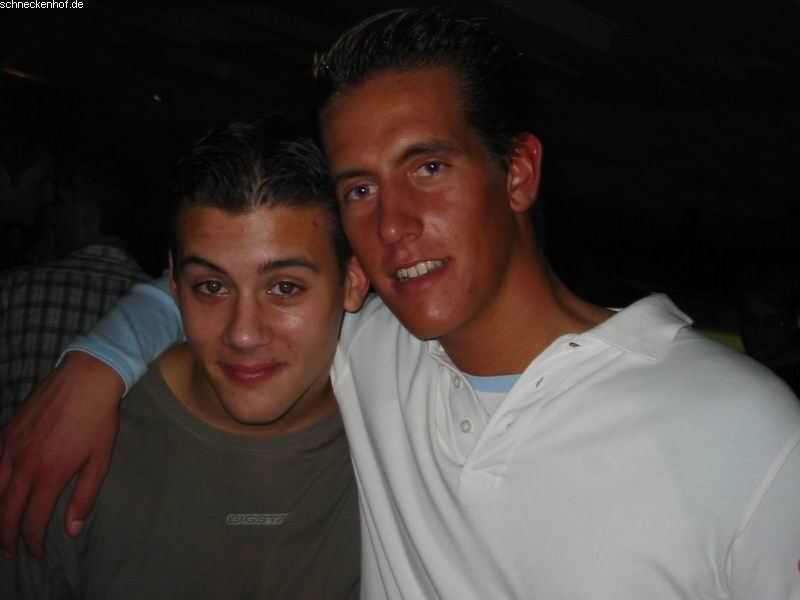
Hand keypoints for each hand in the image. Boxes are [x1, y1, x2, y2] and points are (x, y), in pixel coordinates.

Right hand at [0, 352, 122, 558]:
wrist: (86, 378)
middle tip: (10, 552)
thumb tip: (71, 530)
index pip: (33, 520)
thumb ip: (84, 496)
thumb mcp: (100, 460)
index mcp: (50, 475)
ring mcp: (11, 447)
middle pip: (7, 512)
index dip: (33, 541)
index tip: (35, 554)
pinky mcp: (6, 432)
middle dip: (7, 536)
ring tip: (0, 529)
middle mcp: (24, 465)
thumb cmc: (98, 419)